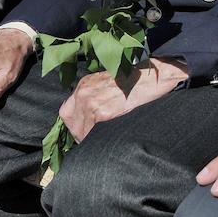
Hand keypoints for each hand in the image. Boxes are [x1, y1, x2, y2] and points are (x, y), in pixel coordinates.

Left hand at [59, 57, 188, 141]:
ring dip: (91, 138)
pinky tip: (110, 137)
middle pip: (71, 123)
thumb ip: (94, 95)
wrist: (150, 77)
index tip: (83, 131)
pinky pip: (94, 133)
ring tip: (103, 139)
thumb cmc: (134, 79)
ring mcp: (92, 103)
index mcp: (84, 84)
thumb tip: (89, 116)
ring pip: (81, 131)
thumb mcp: (107, 82)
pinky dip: (100, 138)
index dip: (74, 124)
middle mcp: (84, 93)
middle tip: (92, 139)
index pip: (66, 112)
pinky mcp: (103, 113)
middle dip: (80, 133)